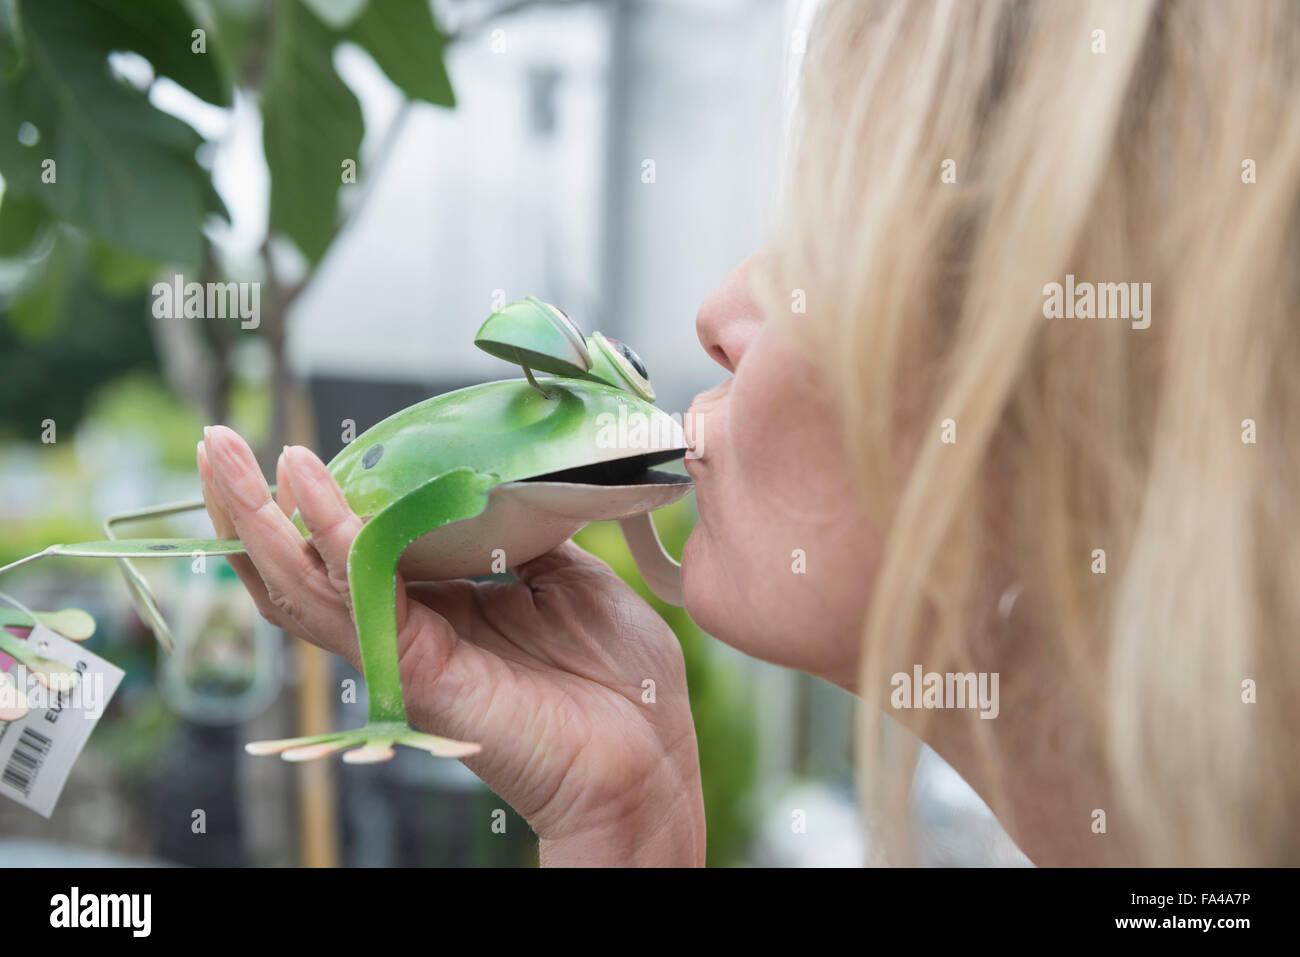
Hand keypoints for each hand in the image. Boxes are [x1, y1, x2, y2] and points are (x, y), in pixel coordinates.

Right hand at [197, 425, 704, 865]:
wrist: (648, 752)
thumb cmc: (614, 676)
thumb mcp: (567, 575)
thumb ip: (517, 532)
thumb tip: (493, 480)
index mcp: (437, 607)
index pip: (349, 555)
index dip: (313, 506)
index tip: (285, 449)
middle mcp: (406, 629)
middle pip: (302, 570)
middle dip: (249, 508)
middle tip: (216, 444)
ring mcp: (404, 652)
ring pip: (303, 585)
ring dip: (256, 517)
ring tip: (221, 456)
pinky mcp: (419, 670)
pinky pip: (356, 597)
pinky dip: (327, 536)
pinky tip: (303, 487)